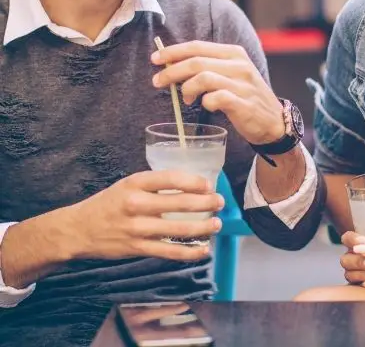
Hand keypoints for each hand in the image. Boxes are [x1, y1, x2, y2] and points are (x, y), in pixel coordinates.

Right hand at [66, 170, 223, 261]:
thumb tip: (190, 185)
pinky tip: (203, 250)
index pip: (171, 178)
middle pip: (180, 203)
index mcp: (136, 183)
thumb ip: (155, 185)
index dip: (194, 182)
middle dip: (206, 203)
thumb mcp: (129, 184)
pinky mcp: (137, 248)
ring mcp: (137, 228)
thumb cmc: (109, 203)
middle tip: (220, 202)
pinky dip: (189, 252)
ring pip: (178, 229)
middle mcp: (137, 204)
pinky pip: (168, 251)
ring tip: (216, 224)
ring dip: (202, 228)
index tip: (209, 184)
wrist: (78, 229)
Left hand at [151, 41, 283, 144]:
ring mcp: (243, 84)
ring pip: (204, 78)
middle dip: (172, 71)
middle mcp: (239, 65)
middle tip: (158, 81)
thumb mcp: (231, 74)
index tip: (155, 59)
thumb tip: (174, 66)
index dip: (174, 51)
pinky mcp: (244, 103)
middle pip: (197, 62)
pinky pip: (216, 98)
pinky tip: (206, 106)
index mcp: (234, 53)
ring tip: (185, 99)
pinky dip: (205, 102)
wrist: (274, 121)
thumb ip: (209, 67)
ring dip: (187, 89)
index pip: (198, 46)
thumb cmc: (246, 96)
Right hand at [339, 231, 364, 284]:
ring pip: (348, 273)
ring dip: (361, 273)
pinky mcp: (359, 284)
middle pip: (345, 259)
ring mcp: (355, 272)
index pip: (347, 238)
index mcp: (358, 244)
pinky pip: (354, 285)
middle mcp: (354, 257)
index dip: (353, 239)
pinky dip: (363, 283)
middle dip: (358, 260)